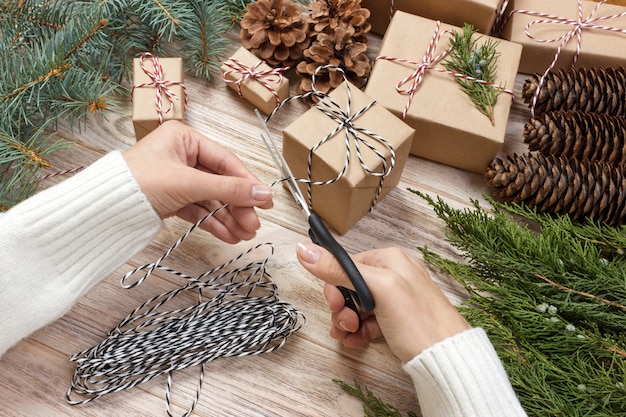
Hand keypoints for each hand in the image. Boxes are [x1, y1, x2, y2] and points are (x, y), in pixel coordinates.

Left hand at [123, 120, 272, 243]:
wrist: (102, 210)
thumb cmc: (139, 184)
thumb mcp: (189, 183)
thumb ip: (229, 189)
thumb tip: (264, 194)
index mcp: (184, 138)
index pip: (225, 161)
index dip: (247, 182)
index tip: (265, 201)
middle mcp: (181, 155)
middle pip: (220, 182)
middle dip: (238, 206)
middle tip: (254, 226)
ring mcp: (176, 178)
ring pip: (211, 198)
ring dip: (228, 217)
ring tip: (244, 236)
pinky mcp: (170, 198)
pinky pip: (198, 209)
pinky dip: (213, 222)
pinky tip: (228, 235)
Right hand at [296, 244, 469, 362]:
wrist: (447, 358)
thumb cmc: (419, 322)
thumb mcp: (376, 289)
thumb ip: (339, 269)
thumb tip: (305, 249)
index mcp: (389, 259)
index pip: (346, 266)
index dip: (335, 287)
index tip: (335, 306)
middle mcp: (394, 274)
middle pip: (350, 287)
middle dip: (341, 308)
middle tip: (345, 324)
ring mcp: (396, 297)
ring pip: (358, 306)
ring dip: (347, 321)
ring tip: (349, 336)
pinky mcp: (398, 319)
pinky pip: (369, 320)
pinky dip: (358, 330)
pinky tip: (355, 341)